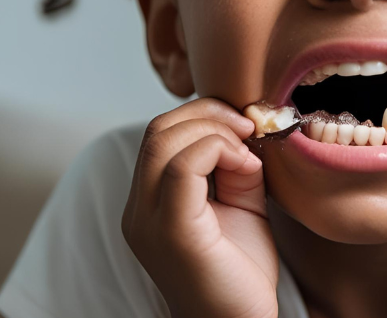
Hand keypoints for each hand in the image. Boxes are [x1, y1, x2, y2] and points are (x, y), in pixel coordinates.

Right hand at [121, 98, 278, 317]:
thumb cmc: (240, 271)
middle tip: (247, 126)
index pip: (159, 134)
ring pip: (164, 140)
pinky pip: (183, 167)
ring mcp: (149, 222)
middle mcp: (139, 210)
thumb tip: (242, 131)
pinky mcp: (173, 231)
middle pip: (157, 129)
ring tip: (246, 151)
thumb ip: (233, 166)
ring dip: (214, 130)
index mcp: (149, 202)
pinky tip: (246, 167)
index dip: (202, 115)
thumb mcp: (240, 203)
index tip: (243, 125)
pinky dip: (218, 150)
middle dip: (208, 113)